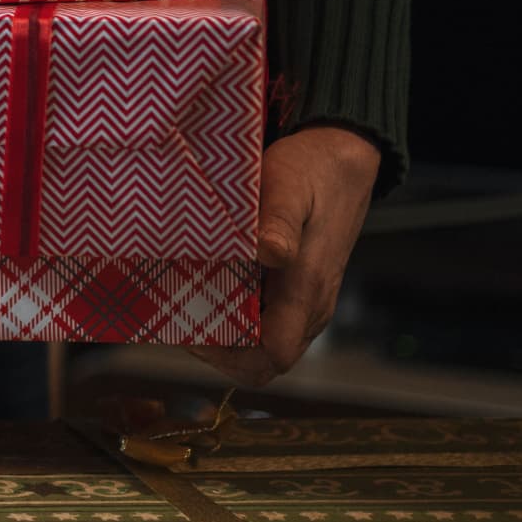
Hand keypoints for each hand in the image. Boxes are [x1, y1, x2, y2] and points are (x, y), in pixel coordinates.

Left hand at [190, 125, 379, 386]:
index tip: (193, 328)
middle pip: (262, 361)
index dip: (229, 356)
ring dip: (225, 334)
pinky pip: (267, 323)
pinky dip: (236, 317)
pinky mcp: (298, 293)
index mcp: (307, 289)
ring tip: (188, 301)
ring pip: (263, 345)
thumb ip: (278, 222)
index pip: (273, 355)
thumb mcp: (288, 187)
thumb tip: (268, 253)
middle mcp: (311, 307)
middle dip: (218, 351)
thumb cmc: (311, 172)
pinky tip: (210, 288)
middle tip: (181, 315)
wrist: (341, 160)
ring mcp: (306, 303)